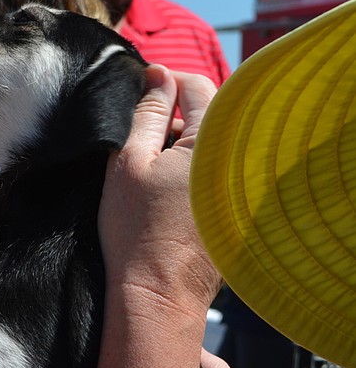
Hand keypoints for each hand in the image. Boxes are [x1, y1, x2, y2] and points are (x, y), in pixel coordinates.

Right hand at [99, 65, 220, 321]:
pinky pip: (217, 170)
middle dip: (176, 113)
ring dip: (185, 142)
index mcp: (210, 141)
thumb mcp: (129, 161)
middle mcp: (235, 159)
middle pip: (209, 113)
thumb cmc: (135, 229)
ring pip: (213, 143)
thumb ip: (146, 113)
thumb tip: (157, 74)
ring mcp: (239, 186)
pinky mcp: (235, 209)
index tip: (139, 94)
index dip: (164, 82)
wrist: (158, 293)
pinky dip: (195, 168)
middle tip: (141, 132)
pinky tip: (168, 192)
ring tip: (152, 164)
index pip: (196, 85)